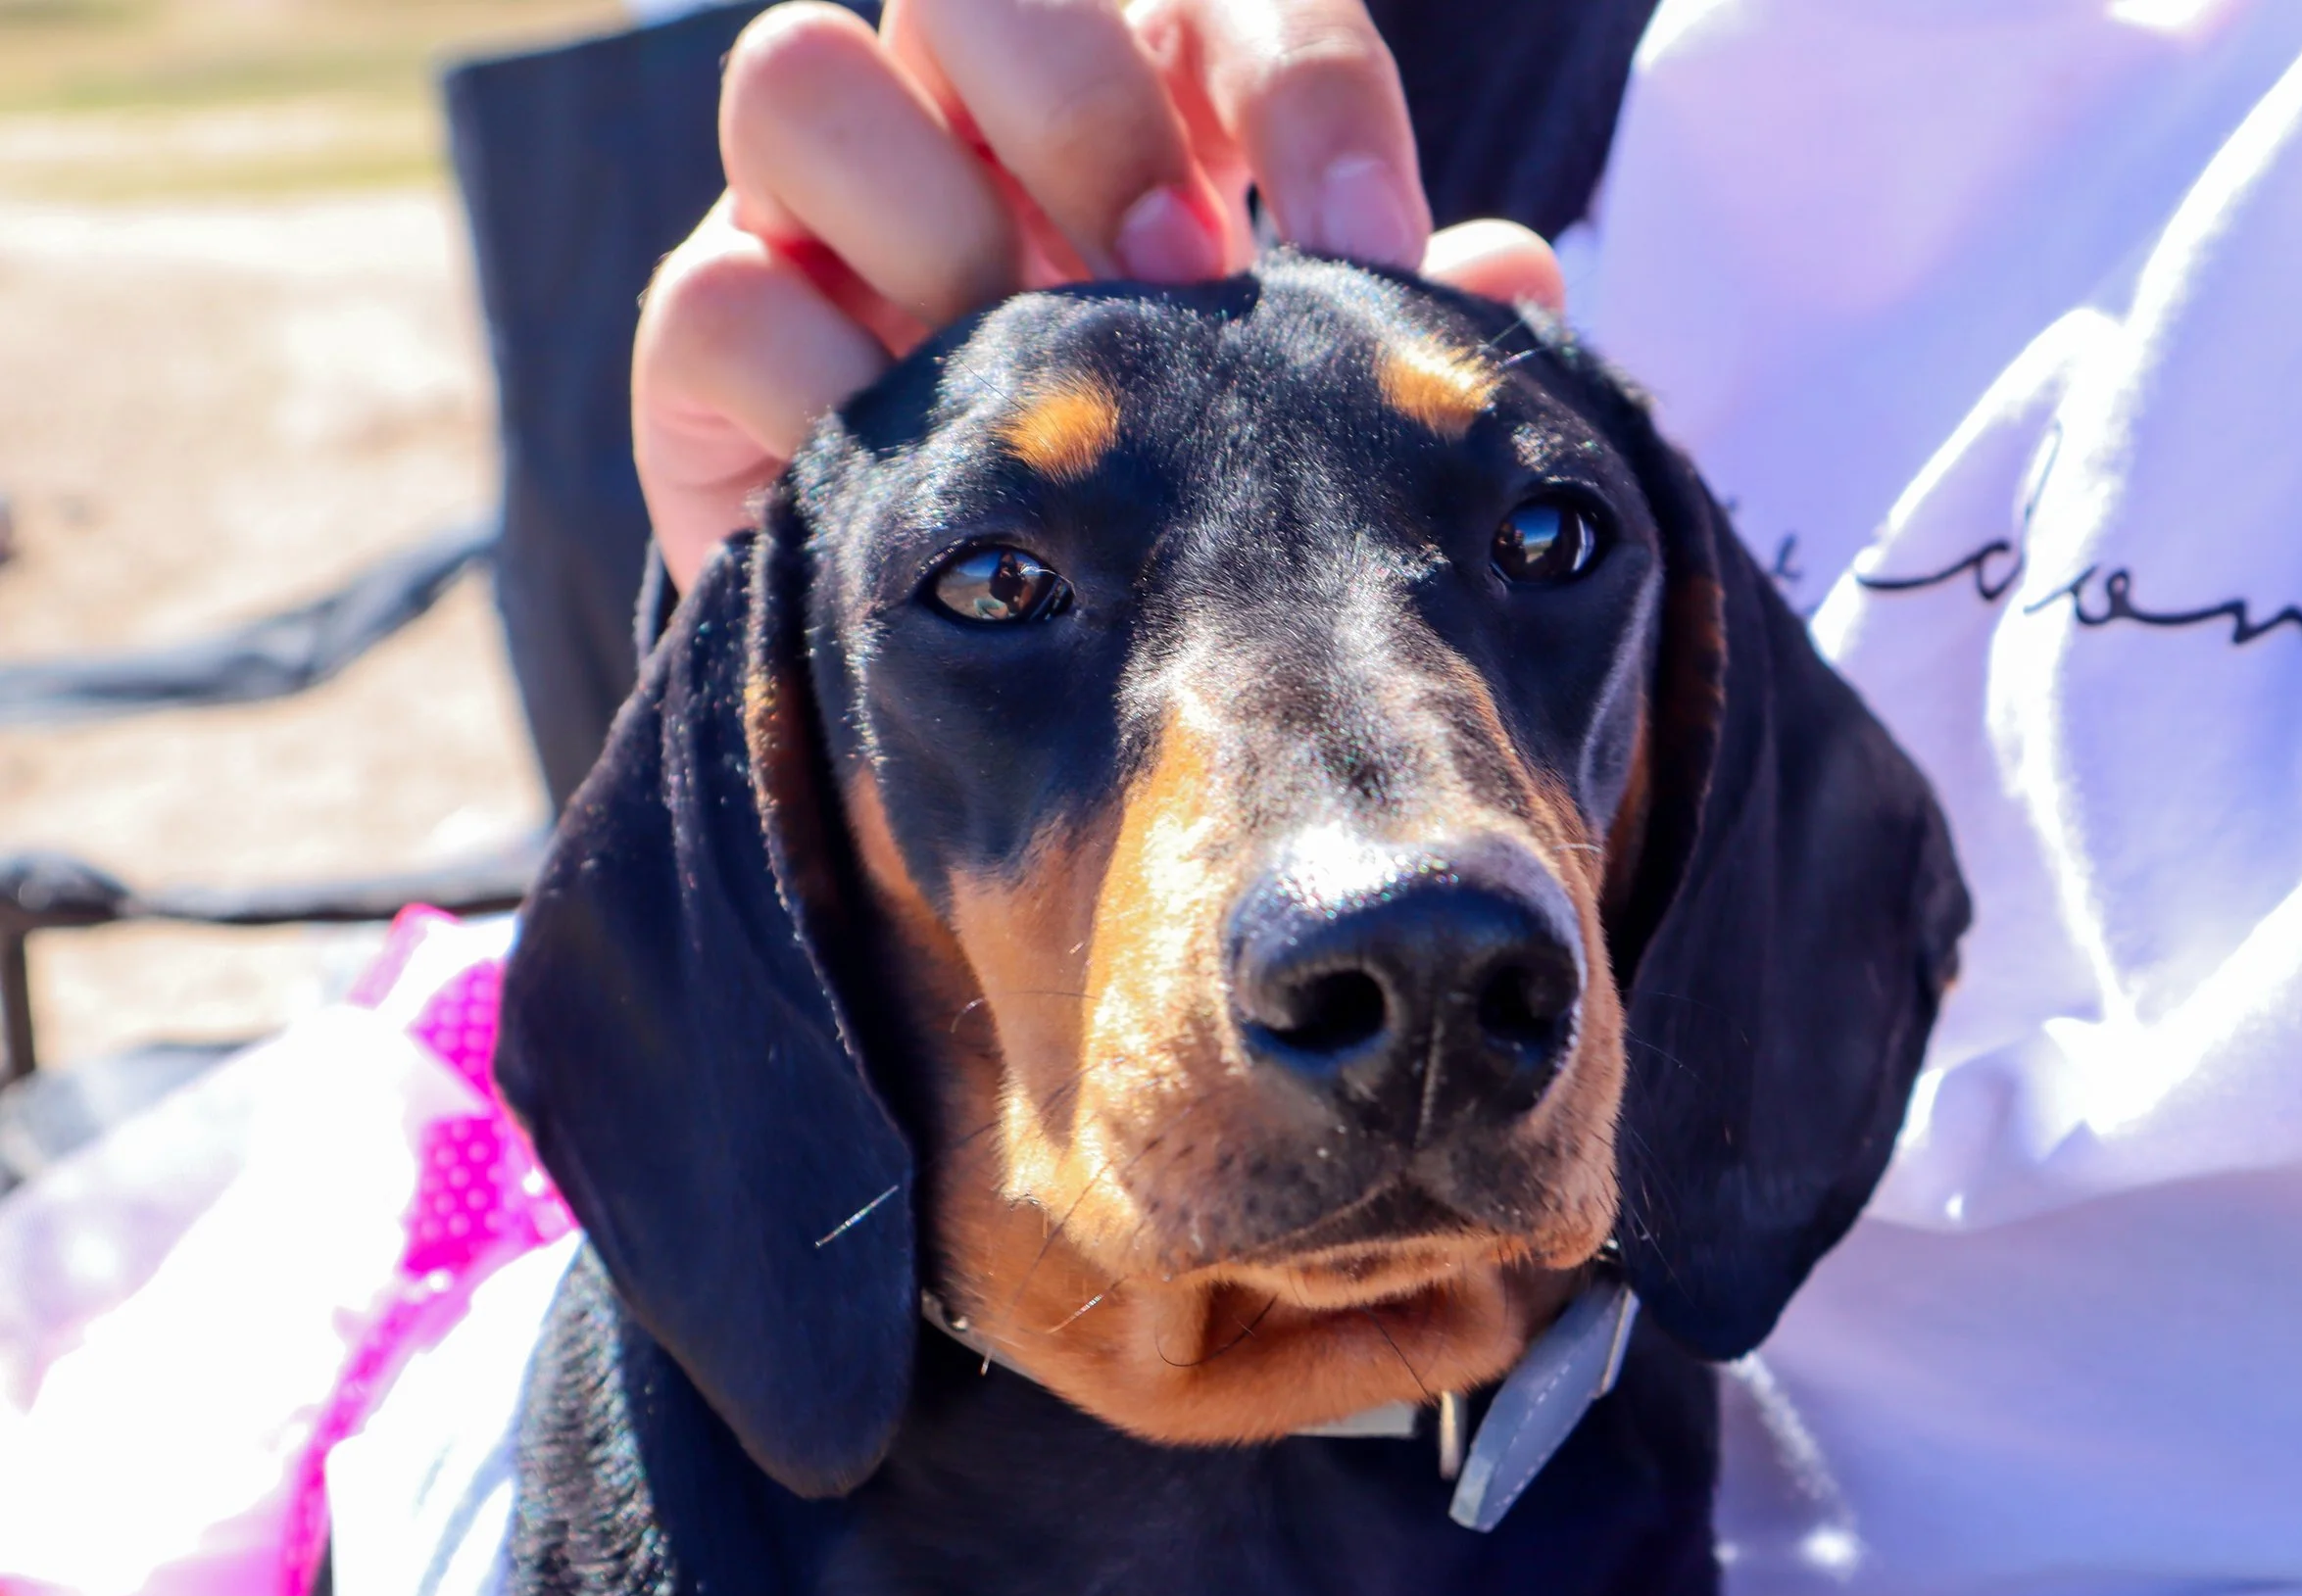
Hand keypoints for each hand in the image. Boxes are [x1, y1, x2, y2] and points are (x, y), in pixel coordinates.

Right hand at [634, 0, 1565, 583]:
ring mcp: (816, 236)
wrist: (1012, 727)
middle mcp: (957, 136)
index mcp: (1127, 118)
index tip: (1369, 241)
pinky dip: (811, 377)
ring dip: (923, 215)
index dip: (1289, 82)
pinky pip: (714, 301)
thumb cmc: (1174, 550)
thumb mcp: (1298, 452)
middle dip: (1085, 105)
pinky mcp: (709, 362)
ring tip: (1018, 362)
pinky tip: (918, 479)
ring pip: (795, 77)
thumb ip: (1391, 350)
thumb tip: (1507, 268)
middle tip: (1180, 271)